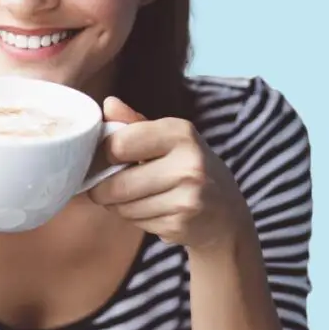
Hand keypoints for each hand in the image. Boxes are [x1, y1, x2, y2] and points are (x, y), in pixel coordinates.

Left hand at [87, 97, 252, 250]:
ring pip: (123, 207)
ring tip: (132, 198)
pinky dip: (135, 219)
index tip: (106, 159)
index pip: (119, 144)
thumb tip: (108, 104)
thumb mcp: (168, 138)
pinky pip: (137, 223)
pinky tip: (150, 211)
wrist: (226, 214)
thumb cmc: (188, 168)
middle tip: (104, 188)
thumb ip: (134, 123)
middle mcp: (188, 164)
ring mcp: (188, 197)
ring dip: (118, 206)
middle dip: (102, 189)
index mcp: (180, 133)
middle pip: (116, 184)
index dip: (103, 154)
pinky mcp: (182, 225)